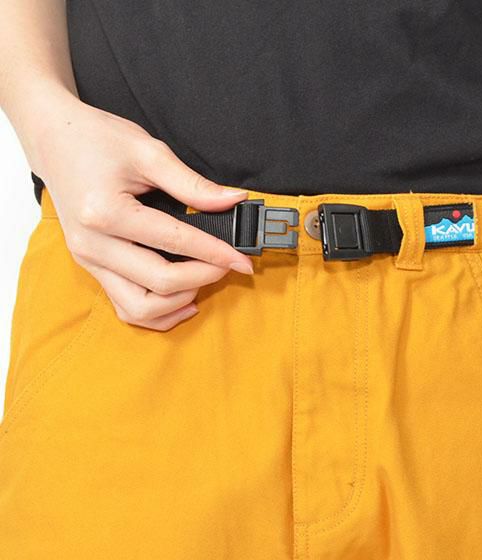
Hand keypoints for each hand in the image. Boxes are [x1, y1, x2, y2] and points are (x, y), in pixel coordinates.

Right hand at [29, 92, 252, 330]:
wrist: (53, 139)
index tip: (243, 260)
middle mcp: (93, 243)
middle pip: (159, 283)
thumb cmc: (96, 139)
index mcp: (106, 212)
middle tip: (228, 265)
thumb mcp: (149, 152)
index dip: (216, 254)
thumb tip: (234, 201)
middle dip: (203, 277)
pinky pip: (125, 306)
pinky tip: (182, 300)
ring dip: (179, 301)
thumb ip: (193, 184)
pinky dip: (157, 312)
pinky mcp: (90, 266)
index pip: (175, 243)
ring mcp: (88, 259)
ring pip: (139, 308)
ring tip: (203, 279)